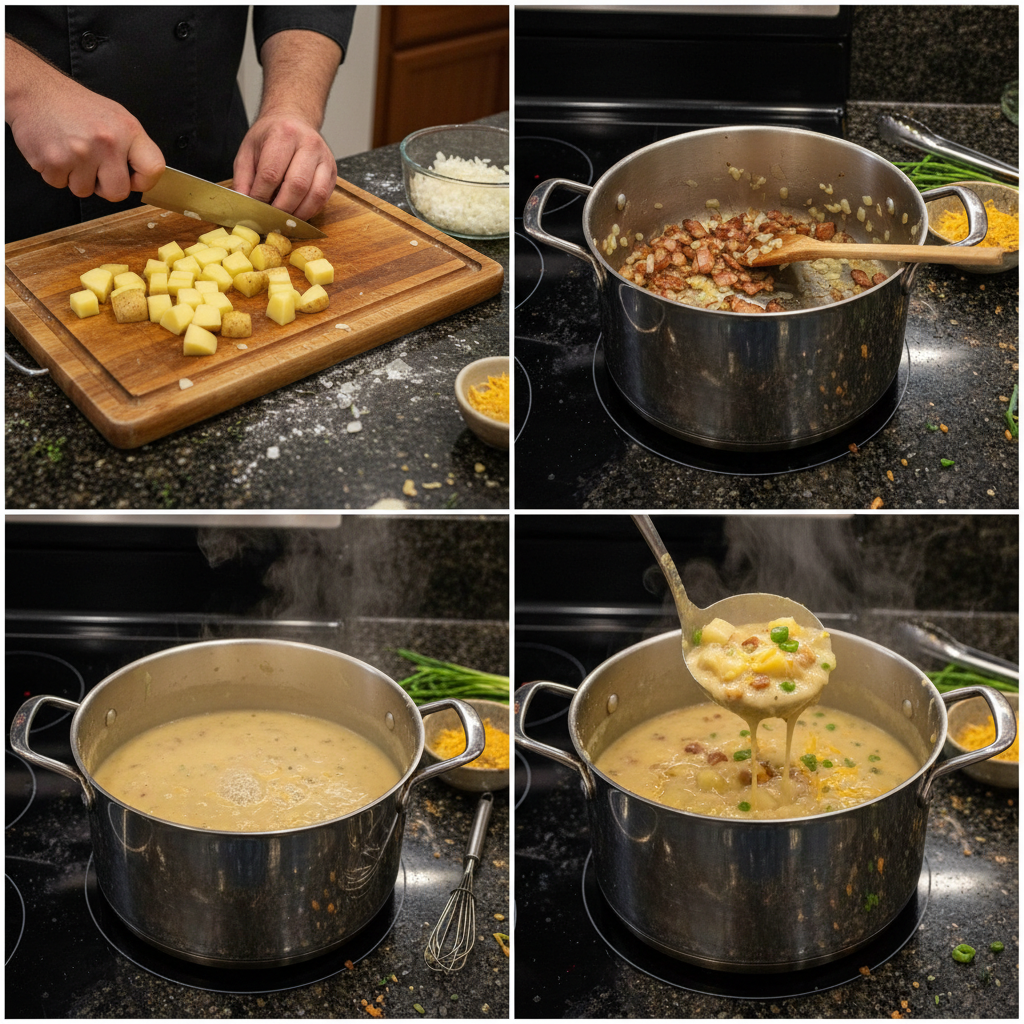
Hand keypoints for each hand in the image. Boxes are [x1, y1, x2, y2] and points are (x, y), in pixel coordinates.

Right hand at [6, 39, 164, 201]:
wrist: (34, 90)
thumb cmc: (75, 106)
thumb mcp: (116, 117)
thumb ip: (132, 147)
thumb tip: (142, 177)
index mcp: (128, 130)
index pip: (153, 169)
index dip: (143, 181)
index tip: (132, 177)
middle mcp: (107, 142)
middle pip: (117, 193)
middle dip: (105, 186)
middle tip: (94, 166)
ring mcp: (79, 153)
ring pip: (85, 191)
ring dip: (77, 178)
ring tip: (71, 152)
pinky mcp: (53, 161)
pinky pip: (60, 184)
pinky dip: (57, 172)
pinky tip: (56, 151)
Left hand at [232, 112, 336, 221]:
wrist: (293, 120)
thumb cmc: (270, 137)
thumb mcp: (248, 151)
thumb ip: (244, 178)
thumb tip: (245, 204)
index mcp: (283, 134)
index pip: (271, 173)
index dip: (262, 195)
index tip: (255, 207)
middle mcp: (308, 143)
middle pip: (296, 185)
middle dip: (281, 208)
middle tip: (270, 218)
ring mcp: (324, 157)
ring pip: (315, 194)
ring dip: (298, 213)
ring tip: (284, 219)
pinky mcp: (333, 171)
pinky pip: (324, 198)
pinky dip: (310, 210)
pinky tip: (298, 213)